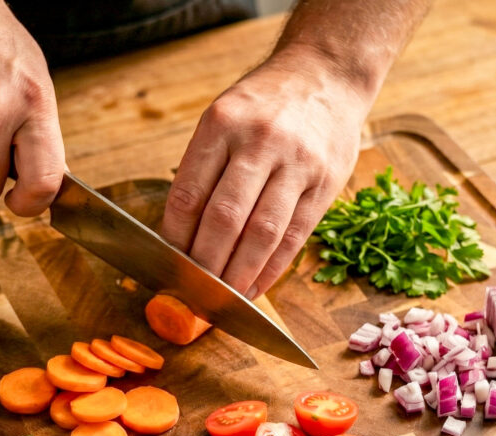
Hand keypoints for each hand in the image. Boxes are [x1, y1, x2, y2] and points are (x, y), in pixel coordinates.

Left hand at [161, 49, 375, 297]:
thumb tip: (179, 236)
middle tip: (192, 294)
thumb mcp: (224, 116)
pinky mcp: (325, 185)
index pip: (189, 194)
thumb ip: (202, 168)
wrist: (327, 74)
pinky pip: (294, 238)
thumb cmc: (265, 104)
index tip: (167, 264)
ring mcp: (297, 164)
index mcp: (222, 124)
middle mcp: (260, 142)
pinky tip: (254, 288)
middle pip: (224, 218)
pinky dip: (271, 270)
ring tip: (222, 301)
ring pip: (262, 234)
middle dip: (205, 265)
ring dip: (238, 275)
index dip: (175, 238)